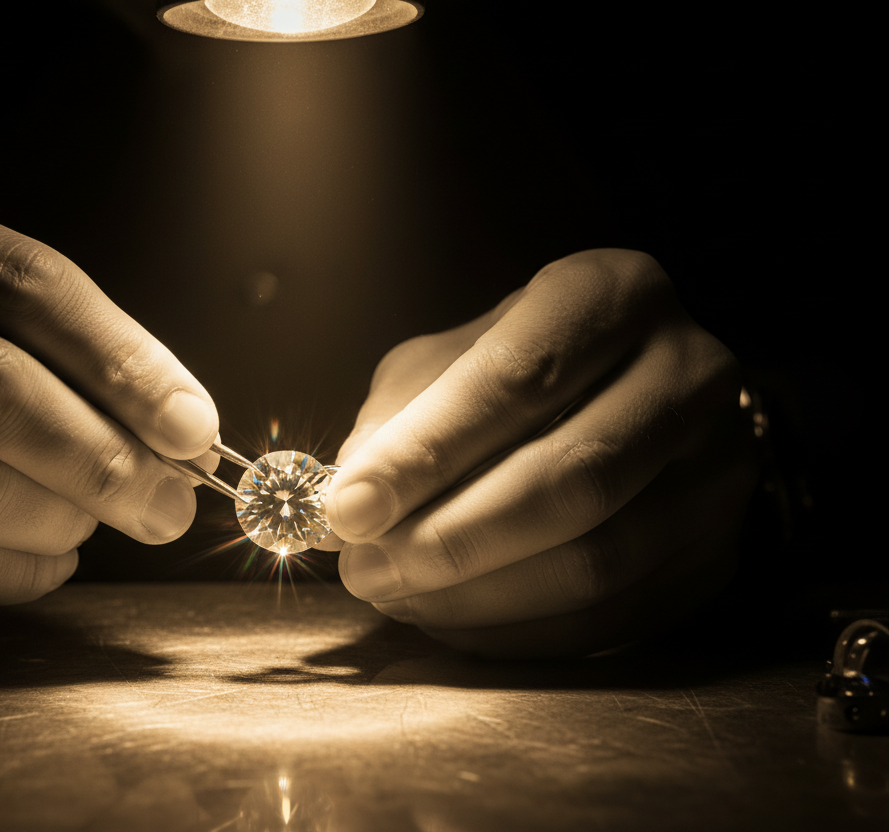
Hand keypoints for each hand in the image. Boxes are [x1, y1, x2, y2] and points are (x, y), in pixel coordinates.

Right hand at [0, 178, 218, 603]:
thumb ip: (66, 351)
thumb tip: (182, 429)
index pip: (21, 283)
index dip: (122, 361)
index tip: (191, 425)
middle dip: (104, 456)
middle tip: (168, 502)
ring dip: (59, 517)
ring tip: (89, 520)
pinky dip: (15, 568)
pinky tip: (44, 556)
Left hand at [320, 250, 756, 656]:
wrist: (640, 401)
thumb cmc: (522, 371)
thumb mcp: (449, 361)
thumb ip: (400, 421)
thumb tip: (348, 508)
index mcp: (613, 296)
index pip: (517, 379)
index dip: (425, 453)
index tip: (349, 509)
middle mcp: (689, 373)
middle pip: (571, 479)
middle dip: (450, 539)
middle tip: (366, 570)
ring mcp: (720, 470)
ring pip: (598, 561)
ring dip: (478, 597)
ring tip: (399, 596)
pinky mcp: (720, 552)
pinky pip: (614, 617)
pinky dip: (519, 631)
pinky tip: (453, 618)